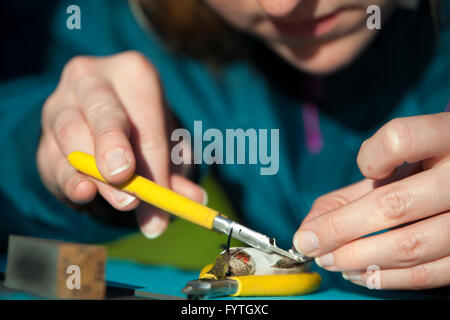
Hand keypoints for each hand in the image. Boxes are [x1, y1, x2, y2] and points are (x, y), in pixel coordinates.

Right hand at [38, 51, 206, 237]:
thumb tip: (194, 200)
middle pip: (102, 111)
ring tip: (123, 201)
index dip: (154, 160)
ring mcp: (61, 104)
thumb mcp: (164, 145)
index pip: (146, 118)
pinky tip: (84, 192)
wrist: (100, 125)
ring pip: (71, 134)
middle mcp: (92, 79)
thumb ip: (175, 173)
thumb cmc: (142, 129)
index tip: (163, 193)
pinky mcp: (43, 134)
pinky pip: (52, 159)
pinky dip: (70, 180)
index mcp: (133, 72)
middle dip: (113, 144)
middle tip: (124, 175)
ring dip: (96, 174)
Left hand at [293, 113, 449, 289]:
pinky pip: (427, 274)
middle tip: (310, 242)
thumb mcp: (394, 171)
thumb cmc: (423, 175)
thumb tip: (308, 228)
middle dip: (340, 229)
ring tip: (329, 260)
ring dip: (358, 258)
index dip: (373, 156)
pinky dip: (385, 278)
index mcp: (444, 139)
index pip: (400, 140)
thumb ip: (353, 193)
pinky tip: (358, 274)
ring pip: (409, 245)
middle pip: (394, 204)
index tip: (366, 168)